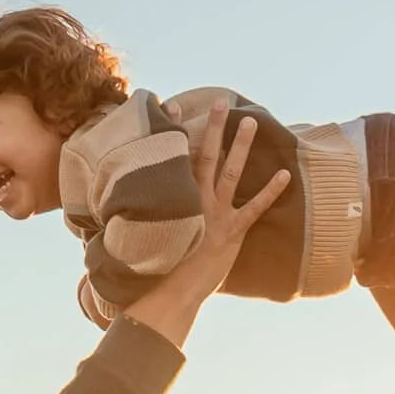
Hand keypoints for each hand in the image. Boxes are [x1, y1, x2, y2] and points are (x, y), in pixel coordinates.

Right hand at [122, 106, 293, 350]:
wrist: (169, 291)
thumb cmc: (151, 267)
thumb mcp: (141, 233)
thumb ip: (137, 215)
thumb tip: (109, 209)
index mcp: (172, 198)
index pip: (174, 156)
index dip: (173, 130)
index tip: (172, 106)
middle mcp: (195, 199)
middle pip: (206, 154)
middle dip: (213, 126)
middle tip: (220, 102)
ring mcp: (215, 213)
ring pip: (231, 171)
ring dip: (241, 145)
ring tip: (250, 122)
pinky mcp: (232, 231)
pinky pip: (255, 207)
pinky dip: (271, 191)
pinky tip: (285, 175)